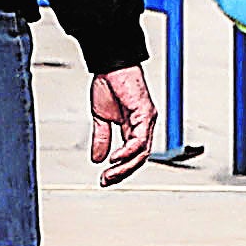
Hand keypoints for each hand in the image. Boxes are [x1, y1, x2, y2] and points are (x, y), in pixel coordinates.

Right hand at [86, 64, 158, 183]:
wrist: (110, 64)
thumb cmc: (109, 84)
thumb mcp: (101, 118)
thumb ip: (102, 139)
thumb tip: (98, 158)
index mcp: (134, 127)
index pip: (132, 155)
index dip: (120, 169)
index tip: (105, 179)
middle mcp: (144, 126)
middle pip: (139, 157)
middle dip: (122, 172)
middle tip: (107, 180)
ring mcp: (146, 120)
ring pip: (142, 152)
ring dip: (125, 166)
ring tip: (110, 173)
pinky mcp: (145, 113)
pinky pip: (139, 139)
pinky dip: (128, 151)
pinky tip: (116, 158)